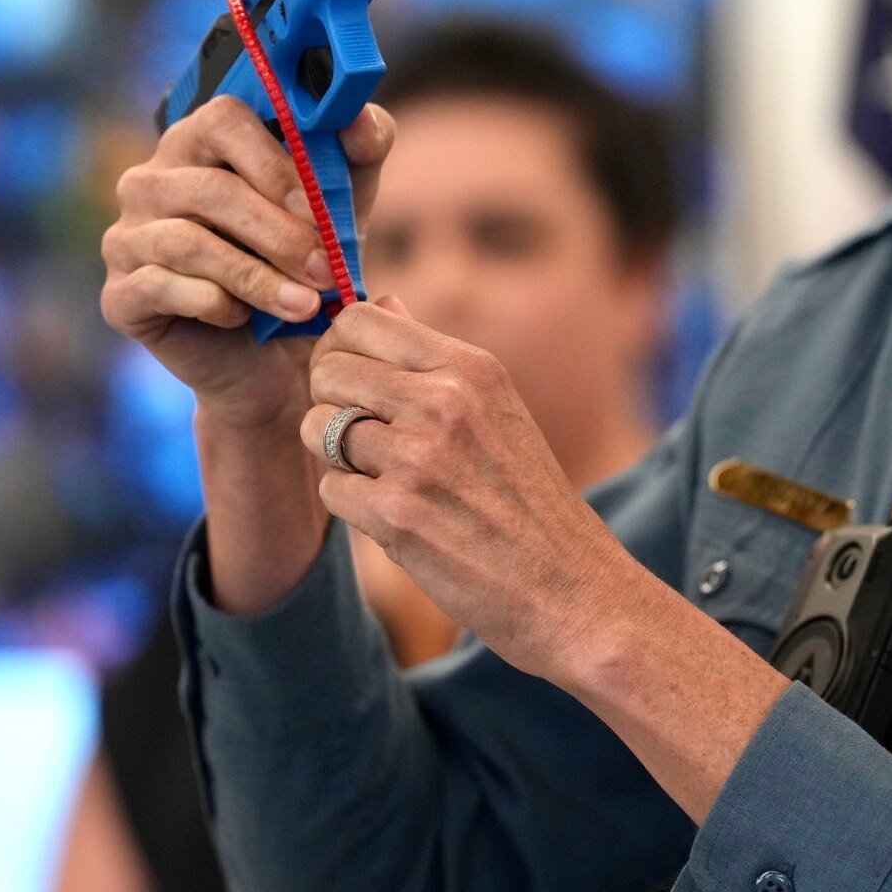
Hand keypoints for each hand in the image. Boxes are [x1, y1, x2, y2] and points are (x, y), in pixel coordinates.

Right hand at [102, 95, 395, 426]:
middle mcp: (150, 182)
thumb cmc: (304, 265)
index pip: (222, 118)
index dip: (273, 161)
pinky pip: (161, 287)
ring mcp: (126, 237)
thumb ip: (359, 153)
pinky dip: (215, 304)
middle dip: (279, 234)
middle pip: (210, 188)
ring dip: (257, 277)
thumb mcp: (344, 206)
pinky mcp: (119, 294)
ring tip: (305, 305)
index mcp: (199, 143)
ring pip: (188, 243)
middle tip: (327, 270)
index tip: (317, 205)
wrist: (278, 359)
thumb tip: (360, 119)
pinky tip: (245, 318)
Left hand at [301, 298, 639, 680]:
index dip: (339, 350)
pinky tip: (394, 518)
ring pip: (319, 428)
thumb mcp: (497, 409)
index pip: (359, 319)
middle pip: (329, 370)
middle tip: (361, 439)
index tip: (352, 381)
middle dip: (330, 403)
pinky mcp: (397, 513)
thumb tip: (381, 301)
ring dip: (339, 458)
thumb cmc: (529, 501)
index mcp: (470, 367)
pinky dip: (351, 506)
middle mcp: (445, 400)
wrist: (572, 590)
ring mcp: (419, 456)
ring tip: (384, 479)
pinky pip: (330, 488)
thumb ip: (433, 359)